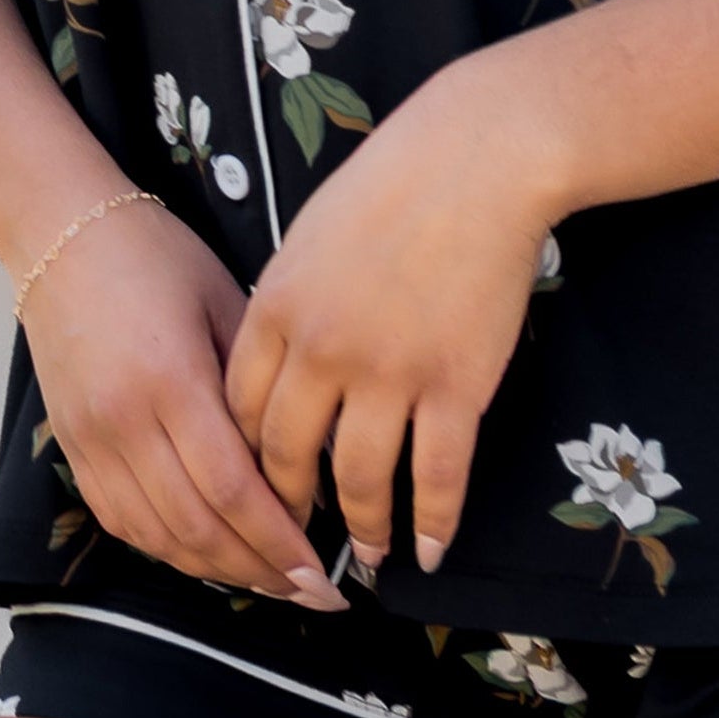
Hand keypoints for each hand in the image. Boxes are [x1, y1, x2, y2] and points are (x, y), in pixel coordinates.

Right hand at [20, 202, 349, 606]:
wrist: (60, 236)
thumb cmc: (155, 256)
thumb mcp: (225, 301)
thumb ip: (260, 383)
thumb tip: (313, 451)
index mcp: (171, 379)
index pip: (234, 489)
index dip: (282, 541)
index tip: (326, 571)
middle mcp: (126, 422)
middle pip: (199, 527)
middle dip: (262, 571)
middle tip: (315, 593)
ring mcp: (92, 441)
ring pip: (160, 537)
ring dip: (220, 571)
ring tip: (273, 583)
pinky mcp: (74, 449)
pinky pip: (124, 524)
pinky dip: (171, 551)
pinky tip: (212, 556)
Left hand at [224, 59, 555, 576]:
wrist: (478, 159)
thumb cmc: (394, 183)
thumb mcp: (309, 236)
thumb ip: (288, 303)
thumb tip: (281, 362)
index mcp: (276, 308)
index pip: (241, 410)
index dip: (245, 460)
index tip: (256, 485)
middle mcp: (322, 350)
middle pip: (288, 455)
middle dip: (289, 509)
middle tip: (299, 540)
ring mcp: (389, 373)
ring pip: (358, 479)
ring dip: (361, 529)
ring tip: (367, 558)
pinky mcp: (455, 387)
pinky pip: (436, 476)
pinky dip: (431, 523)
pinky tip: (428, 549)